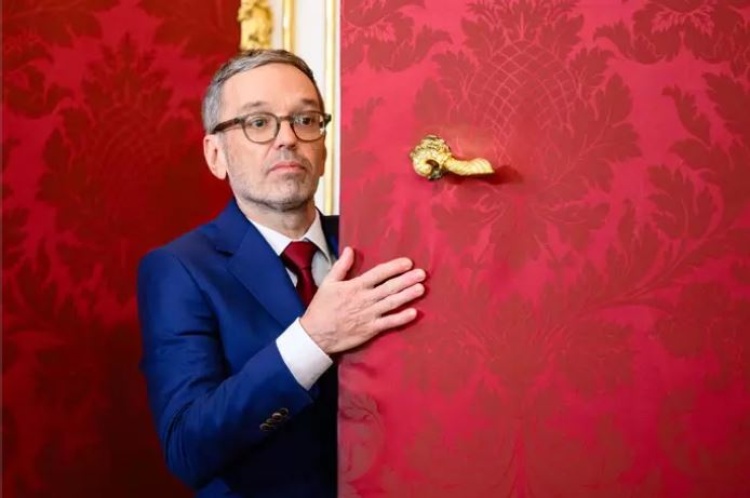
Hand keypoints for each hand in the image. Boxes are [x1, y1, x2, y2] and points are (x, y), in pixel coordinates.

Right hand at [300, 247, 425, 353]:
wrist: (315, 335)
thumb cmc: (321, 308)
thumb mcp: (327, 283)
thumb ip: (341, 266)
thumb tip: (350, 249)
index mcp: (355, 286)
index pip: (378, 274)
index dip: (394, 267)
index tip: (408, 262)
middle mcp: (364, 299)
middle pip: (389, 287)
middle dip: (407, 280)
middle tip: (422, 274)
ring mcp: (368, 315)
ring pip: (392, 303)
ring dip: (408, 296)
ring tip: (421, 288)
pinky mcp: (370, 330)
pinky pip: (389, 323)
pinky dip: (401, 318)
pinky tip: (414, 313)